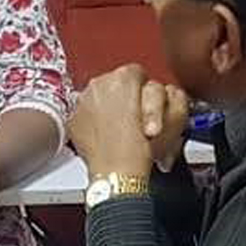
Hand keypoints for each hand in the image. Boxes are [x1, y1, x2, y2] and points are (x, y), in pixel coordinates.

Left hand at [69, 64, 188, 178]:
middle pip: (116, 83)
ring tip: (121, 129)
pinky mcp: (73, 118)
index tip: (146, 106)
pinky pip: (86, 113)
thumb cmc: (142, 148)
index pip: (136, 73)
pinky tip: (106, 135)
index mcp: (124, 78)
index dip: (144, 92)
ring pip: (100, 97)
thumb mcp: (173, 116)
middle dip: (126, 98)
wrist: (117, 172)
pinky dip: (94, 121)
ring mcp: (82, 100)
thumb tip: (166, 90)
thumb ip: (171, 94)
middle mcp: (99, 84)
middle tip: (135, 119)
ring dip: (110, 108)